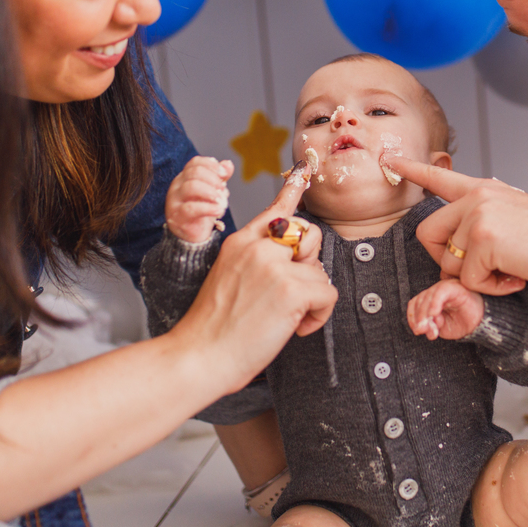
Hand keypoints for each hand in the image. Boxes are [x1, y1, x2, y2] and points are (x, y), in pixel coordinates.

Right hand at [166, 156, 232, 242]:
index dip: (211, 165)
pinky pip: (191, 208)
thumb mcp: (213, 192)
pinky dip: (208, 208)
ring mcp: (175, 201)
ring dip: (210, 192)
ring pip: (191, 187)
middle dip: (213, 179)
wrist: (192, 235)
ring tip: (221, 200)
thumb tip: (228, 164)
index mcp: (185, 177)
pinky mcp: (177, 217)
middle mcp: (177, 186)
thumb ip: (220, 177)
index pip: (195, 163)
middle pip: (194, 172)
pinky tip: (218, 210)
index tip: (224, 174)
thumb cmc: (202, 211)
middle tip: (222, 189)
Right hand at [169, 170, 334, 391]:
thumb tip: (291, 261)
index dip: (293, 191)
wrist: (199, 356)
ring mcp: (275, 265)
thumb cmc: (213, 329)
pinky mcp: (291, 288)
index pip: (274, 210)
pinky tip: (296, 329)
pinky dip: (319, 316)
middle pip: (308, 235)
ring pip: (319, 270)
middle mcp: (258, 246)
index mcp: (240, 242)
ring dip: (312, 298)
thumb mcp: (229, 279)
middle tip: (289, 295)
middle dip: (309, 264)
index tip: (305, 170)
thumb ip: (256, 261)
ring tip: (286, 319)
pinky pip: (328, 293)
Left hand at [384, 156, 527, 294]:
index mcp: (483, 189)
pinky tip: (517, 276)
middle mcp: (476, 197)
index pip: (439, 177)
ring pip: (449, 263)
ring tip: (512, 269)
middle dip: (446, 261)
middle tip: (482, 269)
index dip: (411, 170)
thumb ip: (482, 224)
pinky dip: (492, 288)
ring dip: (478, 278)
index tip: (388, 160)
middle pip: (427, 234)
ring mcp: (478, 216)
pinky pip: (468, 280)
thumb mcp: (514, 219)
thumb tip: (457, 251)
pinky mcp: (484, 240)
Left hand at [407, 278, 484, 339]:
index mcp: (431, 299)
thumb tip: (420, 328)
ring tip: (434, 328)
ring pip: (427, 297)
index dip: (413, 317)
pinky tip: (435, 315)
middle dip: (420, 318)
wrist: (481, 323)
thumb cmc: (462, 322)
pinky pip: (440, 293)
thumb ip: (429, 326)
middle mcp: (436, 291)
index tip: (417, 330)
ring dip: (427, 315)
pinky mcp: (454, 287)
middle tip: (425, 331)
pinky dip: (434, 304)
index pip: (414, 304)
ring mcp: (445, 287)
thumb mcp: (441, 328)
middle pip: (419, 301)